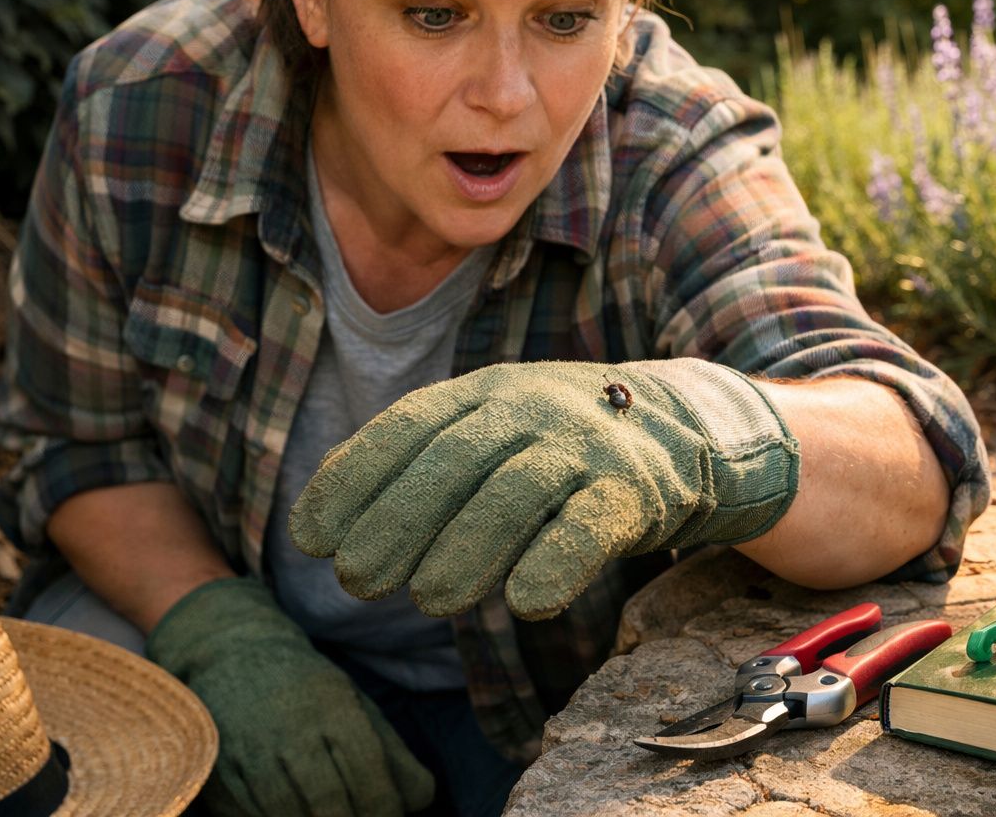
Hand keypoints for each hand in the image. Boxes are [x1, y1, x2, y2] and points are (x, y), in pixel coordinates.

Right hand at [145, 578, 434, 816]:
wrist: (234, 655)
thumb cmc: (310, 692)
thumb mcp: (356, 706)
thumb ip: (392, 755)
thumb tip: (420, 802)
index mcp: (335, 711)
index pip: (370, 780)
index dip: (384, 812)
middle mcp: (292, 731)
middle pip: (329, 805)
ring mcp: (250, 752)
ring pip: (286, 816)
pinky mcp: (217, 769)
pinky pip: (247, 816)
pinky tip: (291, 813)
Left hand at [289, 358, 799, 619]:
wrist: (683, 427)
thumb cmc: (559, 446)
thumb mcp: (491, 433)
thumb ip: (420, 467)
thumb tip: (321, 533)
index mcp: (485, 391)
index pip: (407, 427)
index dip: (355, 480)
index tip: (312, 538)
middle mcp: (531, 406)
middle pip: (454, 460)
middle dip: (398, 521)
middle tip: (358, 582)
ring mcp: (585, 443)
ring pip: (516, 491)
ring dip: (466, 549)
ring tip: (429, 601)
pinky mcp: (636, 488)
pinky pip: (592, 524)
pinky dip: (557, 561)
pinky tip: (525, 604)